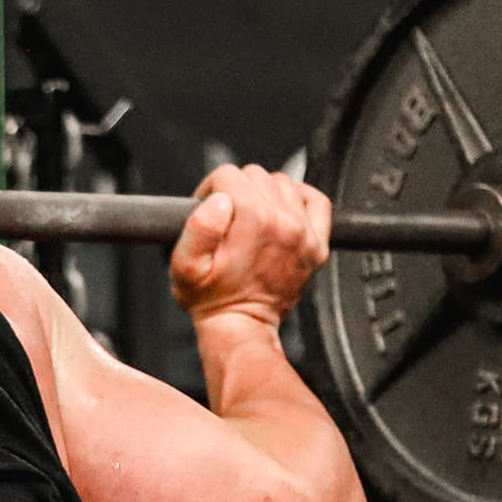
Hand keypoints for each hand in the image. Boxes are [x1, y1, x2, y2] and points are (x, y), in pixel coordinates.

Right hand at [169, 162, 331, 330]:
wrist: (241, 326)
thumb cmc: (211, 300)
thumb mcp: (184, 267)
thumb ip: (198, 226)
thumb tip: (218, 199)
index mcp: (252, 219)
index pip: (227, 174)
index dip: (210, 189)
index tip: (208, 210)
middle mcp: (283, 221)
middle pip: (256, 175)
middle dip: (236, 192)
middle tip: (227, 221)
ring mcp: (304, 233)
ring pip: (282, 184)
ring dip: (263, 196)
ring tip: (250, 222)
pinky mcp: (316, 245)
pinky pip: (316, 201)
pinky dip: (298, 199)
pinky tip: (281, 213)